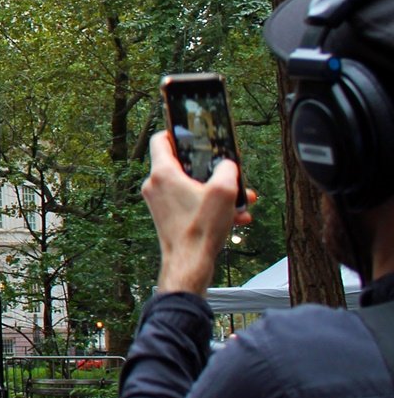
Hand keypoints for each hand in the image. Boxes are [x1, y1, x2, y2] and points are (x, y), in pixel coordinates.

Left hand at [141, 131, 255, 296]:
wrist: (189, 265)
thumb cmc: (200, 230)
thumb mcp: (224, 191)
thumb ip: (227, 169)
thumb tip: (227, 165)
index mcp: (162, 173)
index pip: (160, 139)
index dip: (176, 132)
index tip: (191, 132)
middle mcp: (155, 186)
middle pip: (184, 165)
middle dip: (212, 171)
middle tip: (231, 175)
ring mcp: (159, 202)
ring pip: (191, 187)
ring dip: (217, 193)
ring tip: (242, 202)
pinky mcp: (166, 217)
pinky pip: (190, 204)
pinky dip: (210, 207)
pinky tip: (236, 218)